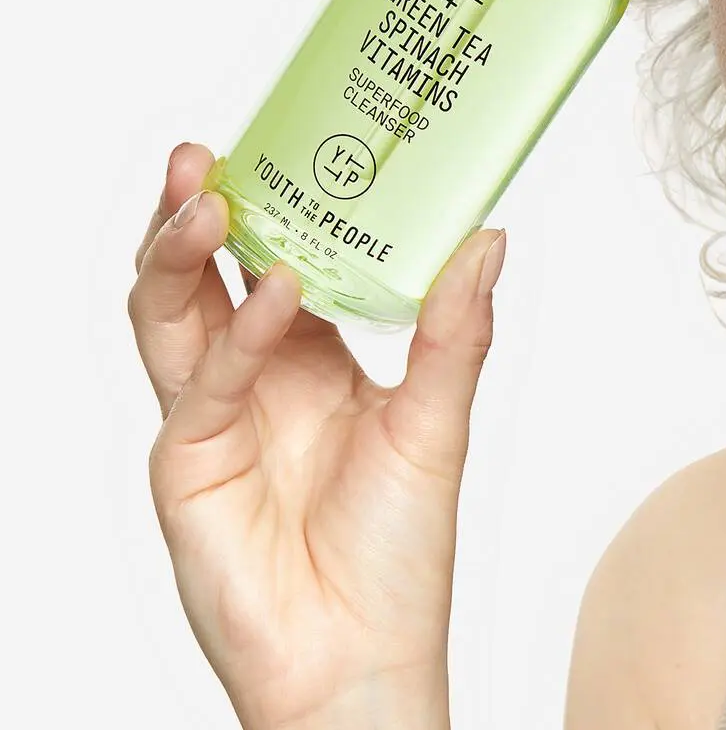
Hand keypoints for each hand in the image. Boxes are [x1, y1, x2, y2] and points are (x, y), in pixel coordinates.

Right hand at [130, 141, 506, 728]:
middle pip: (201, 273)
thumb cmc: (401, 547)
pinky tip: (274, 295)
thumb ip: (457, 329)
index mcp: (308, 354)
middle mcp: (252, 373)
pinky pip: (202, 382)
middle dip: (192, 210)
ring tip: (206, 197)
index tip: (278, 138)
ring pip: (167, 314)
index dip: (266, 202)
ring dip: (179, 253)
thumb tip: (490, 234)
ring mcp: (212, 414)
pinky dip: (235, 333)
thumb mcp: (438, 418)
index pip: (270, 256)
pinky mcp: (187, 462)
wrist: (366, 654)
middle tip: (200, 153)